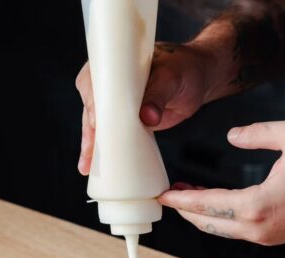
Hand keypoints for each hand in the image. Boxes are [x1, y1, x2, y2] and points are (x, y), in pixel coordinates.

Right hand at [75, 42, 212, 174]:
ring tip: (88, 166)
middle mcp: (110, 83)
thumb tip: (147, 116)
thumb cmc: (184, 69)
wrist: (197, 80)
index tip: (97, 124)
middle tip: (89, 155)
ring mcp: (116, 103)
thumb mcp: (171, 79)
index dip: (93, 104)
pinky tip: (97, 165)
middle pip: (92, 109)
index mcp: (114, 64)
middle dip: (88, 132)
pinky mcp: (126, 119)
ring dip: (92, 146)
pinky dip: (106, 149)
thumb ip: (159, 95)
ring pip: (98, 125)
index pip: (94, 83)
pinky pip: (112, 134)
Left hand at [159, 121, 284, 244]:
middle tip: (170, 194)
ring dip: (200, 216)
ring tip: (187, 198)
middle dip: (185, 209)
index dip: (181, 199)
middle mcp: (254, 228)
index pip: (206, 205)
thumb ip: (258, 133)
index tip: (162, 195)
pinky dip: (218, 220)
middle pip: (206, 223)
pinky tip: (215, 207)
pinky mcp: (270, 239)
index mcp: (255, 206)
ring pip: (219, 230)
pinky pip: (234, 231)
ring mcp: (262, 238)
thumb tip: (232, 136)